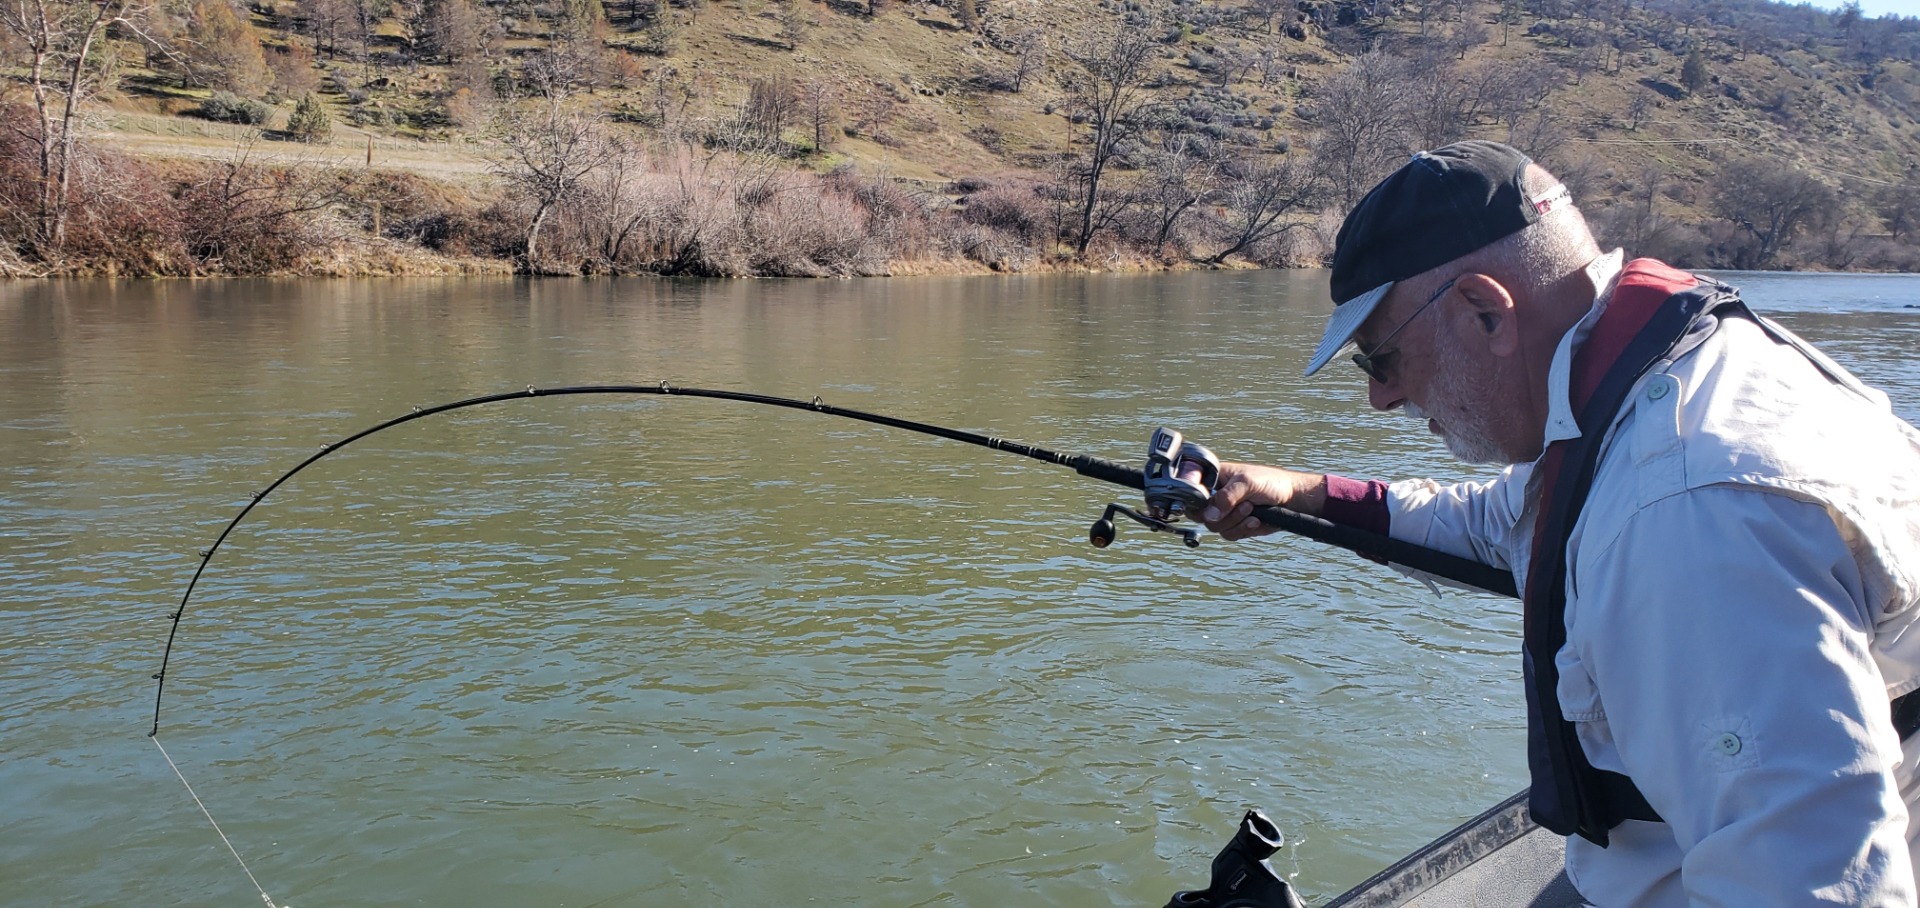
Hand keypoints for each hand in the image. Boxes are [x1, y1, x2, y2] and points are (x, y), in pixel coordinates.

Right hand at [1200, 463, 1324, 541]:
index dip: (1194, 500)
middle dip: (1222, 514)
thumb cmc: (1272, 482)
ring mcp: (1225, 512)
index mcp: (1214, 478)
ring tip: (1252, 509)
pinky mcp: (1235, 526)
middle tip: (1241, 505)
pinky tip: (1255, 520)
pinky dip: (1243, 529)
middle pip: (1200, 514)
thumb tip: (1209, 514)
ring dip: (1236, 521)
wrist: (1292, 499)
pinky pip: (1229, 535)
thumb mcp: (1247, 483)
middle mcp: (1216, 496)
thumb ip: (1226, 497)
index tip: (1209, 506)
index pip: (1191, 490)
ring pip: (1215, 527)